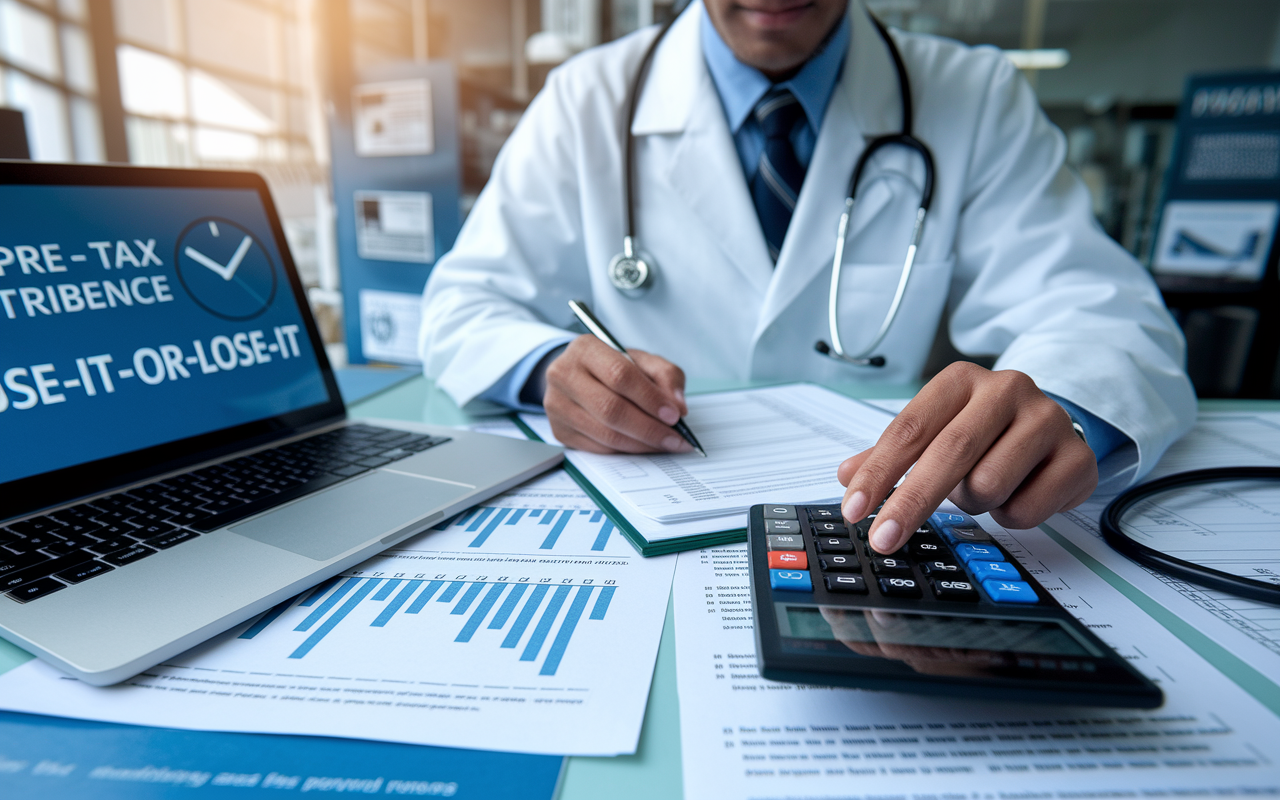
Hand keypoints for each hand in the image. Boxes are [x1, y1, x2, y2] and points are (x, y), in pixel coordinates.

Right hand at [543, 335, 690, 453]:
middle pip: (610, 408)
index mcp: (585, 349)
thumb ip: (666, 376)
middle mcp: (563, 375)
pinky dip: (626, 450)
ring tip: (665, 444)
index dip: (649, 398)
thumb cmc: (614, 368)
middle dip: (649, 428)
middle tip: (674, 438)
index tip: (674, 415)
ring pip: (605, 433)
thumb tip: (678, 407)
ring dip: (641, 444)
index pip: (619, 375)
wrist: (579, 376)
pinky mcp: (559, 430)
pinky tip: (643, 446)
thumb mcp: (642, 360)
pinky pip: (598, 448)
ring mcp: (557, 405)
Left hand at [838, 363, 1097, 553]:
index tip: (853, 509)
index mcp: (961, 380)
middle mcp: (1006, 389)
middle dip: (911, 502)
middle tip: (884, 539)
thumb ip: (888, 454)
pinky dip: (1010, 514)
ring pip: (989, 484)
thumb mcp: (934, 432)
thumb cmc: (983, 431)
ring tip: (983, 486)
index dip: (879, 473)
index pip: (909, 429)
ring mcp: (1048, 420)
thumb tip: (845, 475)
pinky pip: (1026, 509)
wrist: (1054, 426)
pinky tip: (1017, 493)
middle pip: (949, 453)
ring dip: (974, 501)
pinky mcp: (1079, 458)